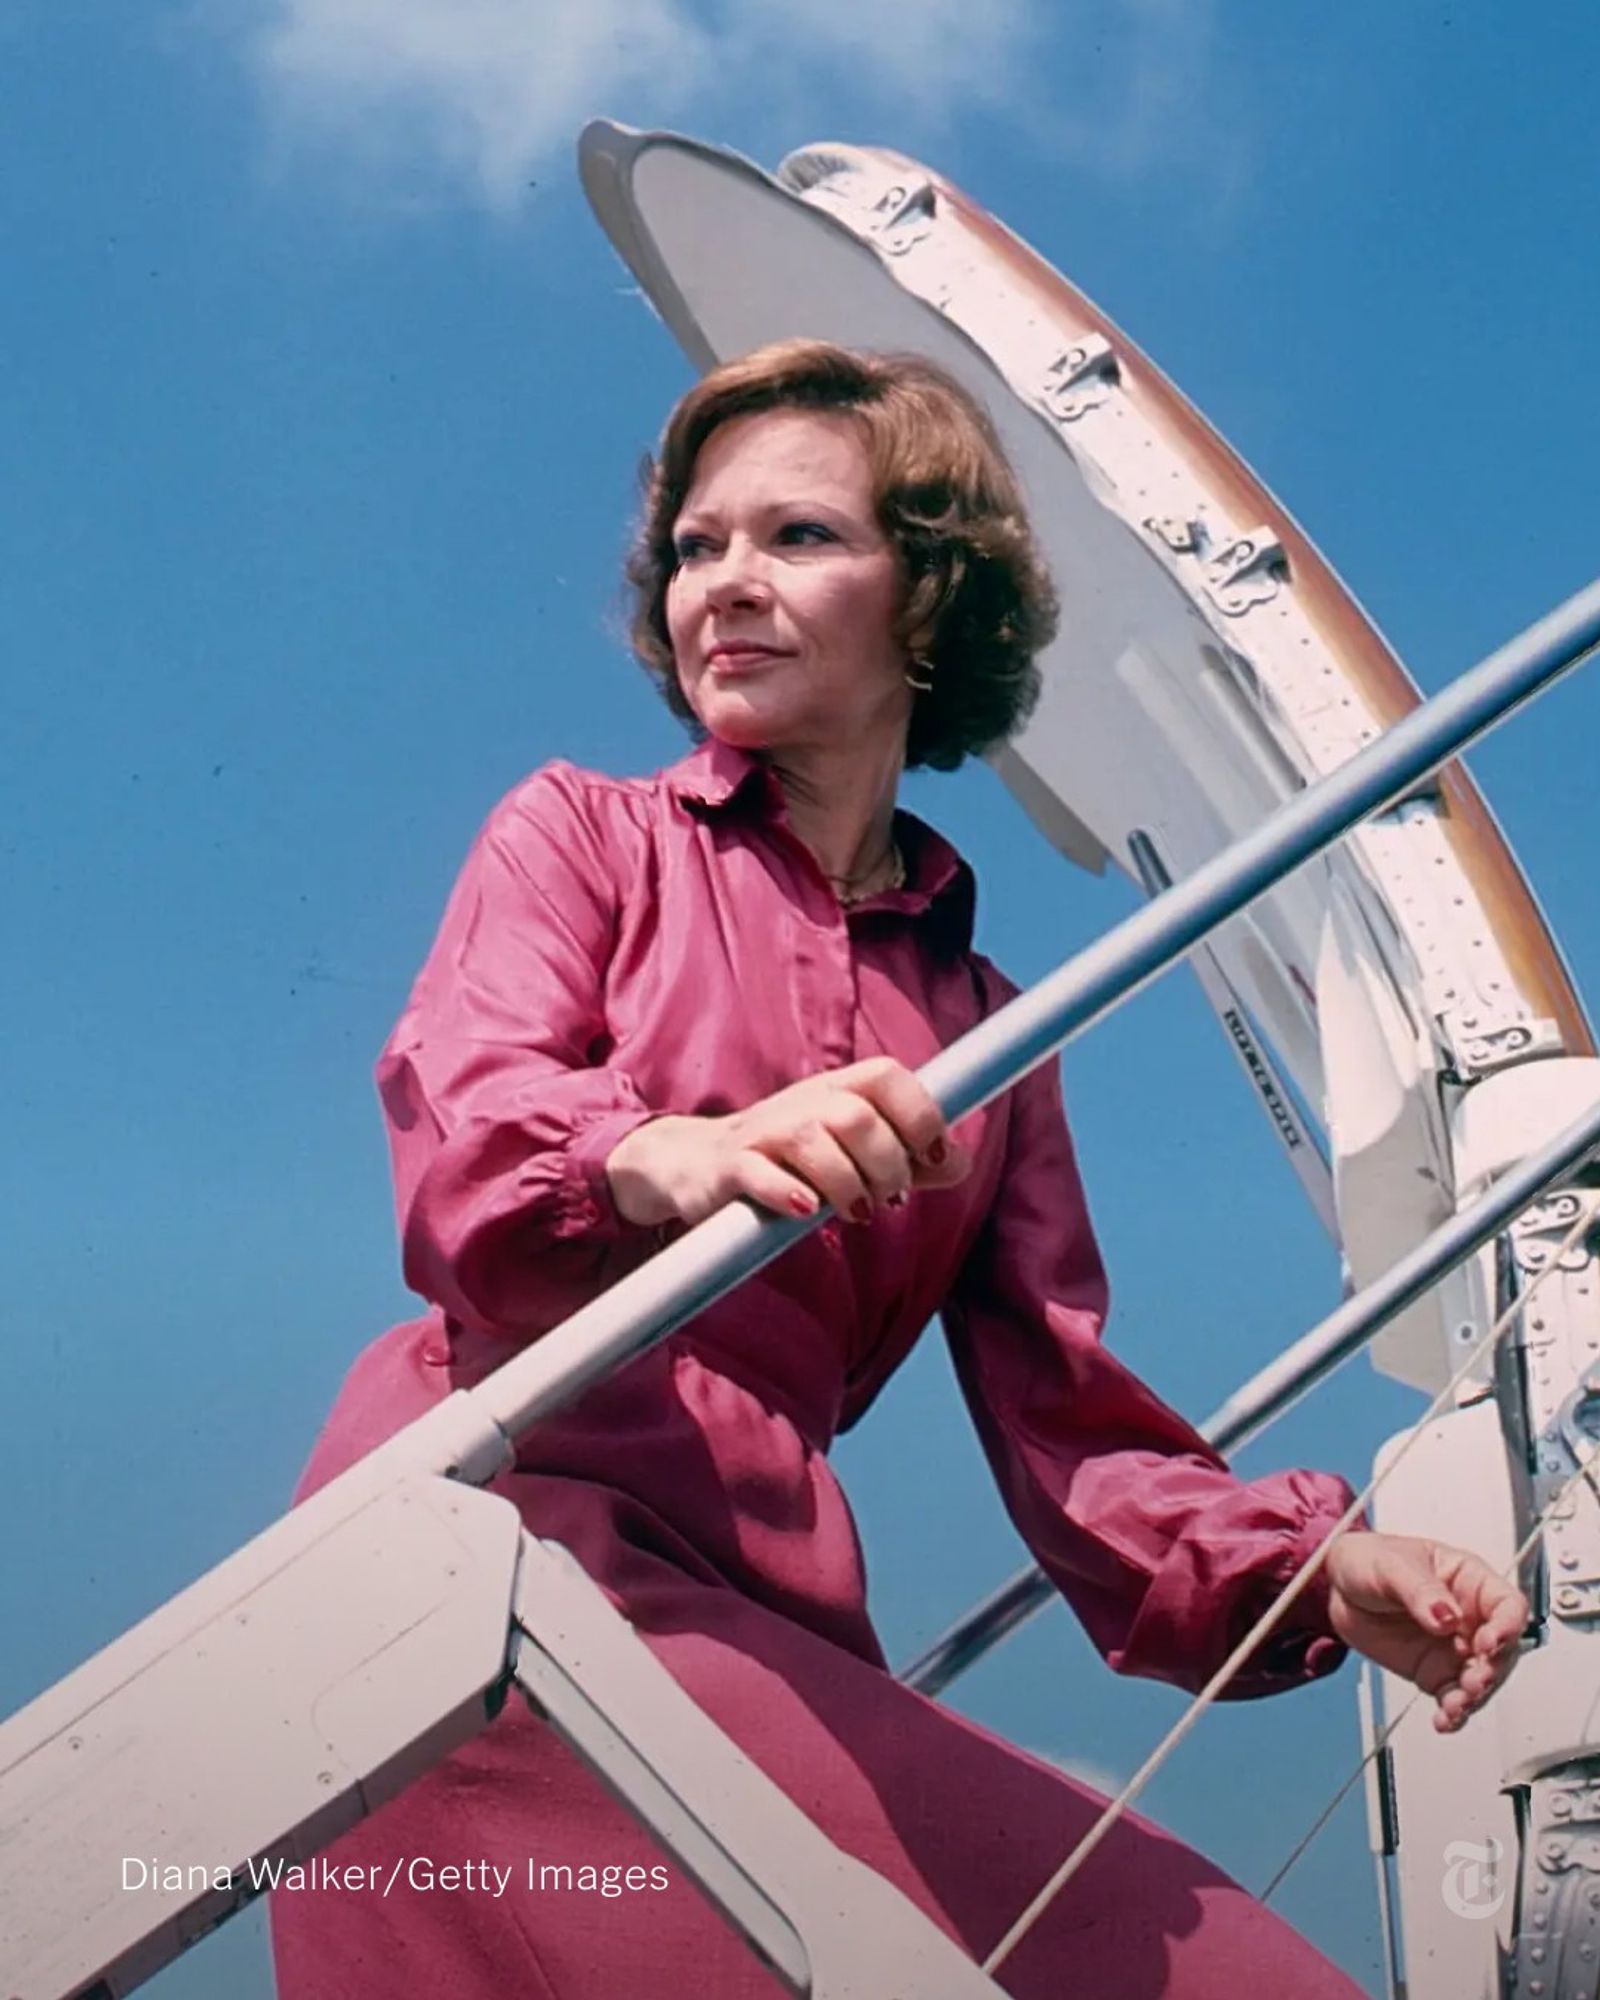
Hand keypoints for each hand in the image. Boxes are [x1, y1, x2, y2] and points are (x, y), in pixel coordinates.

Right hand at [605, 1056, 971, 1227]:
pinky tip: (803, 1211)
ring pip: (812, 1140)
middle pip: (856, 1116)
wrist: (697, 1167)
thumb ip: (907, 1160)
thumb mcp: (851, 1156)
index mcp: (835, 1091)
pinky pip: (757, 1170)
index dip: (921, 1113)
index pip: (886, 1076)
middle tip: (888, 1202)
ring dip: (846, 1184)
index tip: (936, 1156)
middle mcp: (800, 1103)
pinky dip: (785, 1191)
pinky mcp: (728, 1168)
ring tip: (855, 1214)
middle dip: (886, 1165)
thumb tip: (963, 1164)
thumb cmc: (788, 1160)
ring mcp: (762, 1133)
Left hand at [1323, 1530, 1526, 1732]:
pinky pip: (1454, 1698)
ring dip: (1475, 1697)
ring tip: (1456, 1706)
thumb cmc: (1369, 1560)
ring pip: (1481, 1680)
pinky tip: (1445, 1720)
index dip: (1508, 1626)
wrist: (1337, 1588)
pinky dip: (1453, 1713)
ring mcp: (1455, 1649)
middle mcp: (1470, 1618)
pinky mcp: (1435, 1673)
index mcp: (1469, 1581)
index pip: (1507, 1605)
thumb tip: (1446, 1616)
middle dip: (1493, 1670)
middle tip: (1474, 1681)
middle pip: (1502, 1650)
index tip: (1490, 1642)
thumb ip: (1420, 1591)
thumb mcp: (1391, 1565)